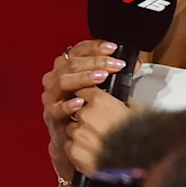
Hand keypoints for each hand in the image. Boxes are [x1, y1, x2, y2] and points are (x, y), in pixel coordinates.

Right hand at [41, 39, 125, 175]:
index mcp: (66, 69)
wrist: (73, 139)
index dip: (93, 47)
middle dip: (94, 63)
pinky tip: (80, 102)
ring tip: (101, 78)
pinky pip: (56, 109)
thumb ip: (113, 74)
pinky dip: (68, 105)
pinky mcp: (51, 116)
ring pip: (61, 82)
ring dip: (83, 78)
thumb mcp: (102, 87)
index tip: (112, 48)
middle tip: (115, 65)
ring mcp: (51, 98)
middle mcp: (55, 80)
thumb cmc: (89, 110)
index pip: (77, 51)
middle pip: (70, 64)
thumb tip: (134, 63)